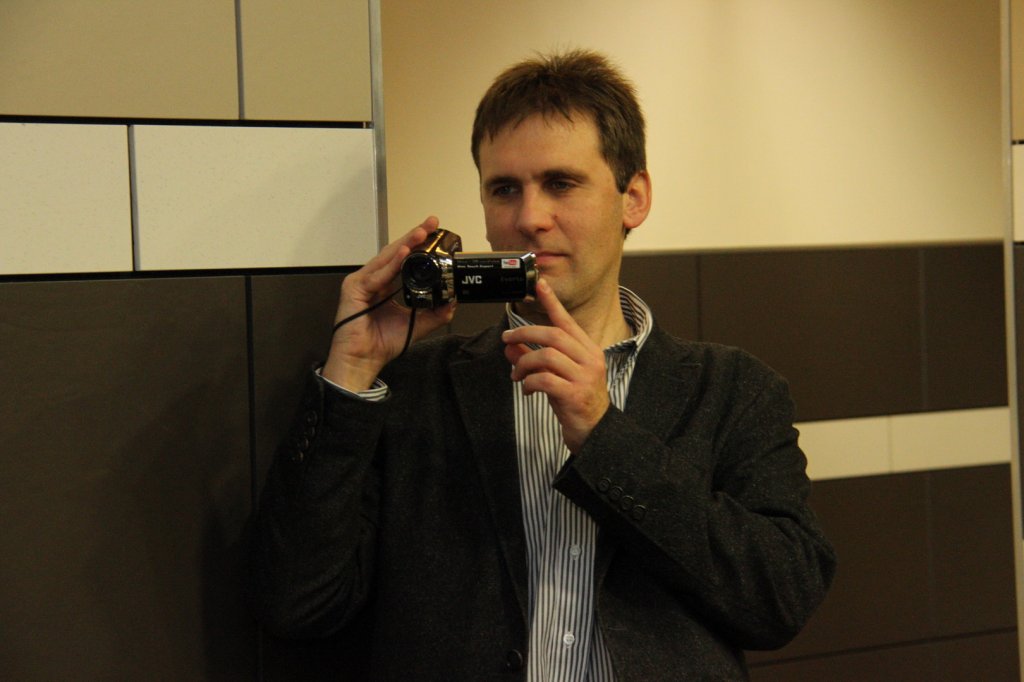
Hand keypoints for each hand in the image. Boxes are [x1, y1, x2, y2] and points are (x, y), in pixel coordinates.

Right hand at [322, 217, 454, 391]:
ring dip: (405, 244)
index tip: (435, 233)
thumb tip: (453, 300)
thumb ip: (435, 312)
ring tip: (422, 233)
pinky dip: (392, 263)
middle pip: (395, 252)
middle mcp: (373, 280)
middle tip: (431, 223)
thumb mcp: (417, 325)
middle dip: (414, 236)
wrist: (364, 361)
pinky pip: (377, 274)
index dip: (418, 245)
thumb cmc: (381, 344)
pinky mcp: (354, 289)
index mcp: (385, 285)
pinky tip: (404, 253)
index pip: (403, 259)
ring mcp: (362, 282)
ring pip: (386, 258)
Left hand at [502, 279, 609, 451]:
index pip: (567, 321)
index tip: (540, 284)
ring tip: (516, 374)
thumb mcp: (556, 376)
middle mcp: (589, 359)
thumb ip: (534, 359)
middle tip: (506, 338)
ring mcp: (584, 377)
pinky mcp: (575, 395)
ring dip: (524, 362)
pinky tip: (527, 389)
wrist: (597, 432)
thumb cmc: (576, 402)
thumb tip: (510, 346)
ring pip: (547, 356)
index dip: (552, 302)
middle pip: (554, 335)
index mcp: (588, 350)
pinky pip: (545, 380)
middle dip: (525, 333)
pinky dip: (530, 382)